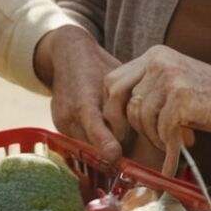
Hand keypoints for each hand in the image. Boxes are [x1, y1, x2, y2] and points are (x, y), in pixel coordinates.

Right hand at [35, 25, 123, 164]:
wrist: (67, 54)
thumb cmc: (98, 65)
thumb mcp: (117, 78)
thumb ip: (128, 102)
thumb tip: (150, 121)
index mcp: (84, 100)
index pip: (95, 128)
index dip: (105, 143)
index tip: (115, 155)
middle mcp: (69, 115)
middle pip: (96, 144)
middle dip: (115, 143)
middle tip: (130, 132)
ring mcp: (62, 123)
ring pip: (89, 147)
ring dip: (104, 143)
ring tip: (115, 127)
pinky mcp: (59, 128)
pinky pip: (81, 142)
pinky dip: (93, 139)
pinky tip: (103, 126)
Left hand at [104, 45, 210, 174]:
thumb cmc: (210, 96)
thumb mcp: (174, 81)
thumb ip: (148, 88)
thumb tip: (116, 114)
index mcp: (154, 55)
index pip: (114, 80)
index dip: (111, 107)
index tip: (120, 128)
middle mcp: (158, 61)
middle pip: (121, 97)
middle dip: (125, 124)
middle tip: (137, 142)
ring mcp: (169, 78)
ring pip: (140, 116)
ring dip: (153, 137)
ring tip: (170, 143)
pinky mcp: (181, 98)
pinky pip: (162, 129)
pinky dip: (168, 148)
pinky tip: (176, 156)